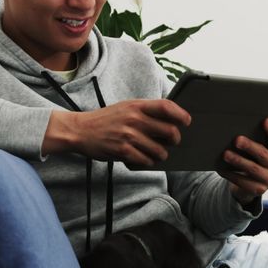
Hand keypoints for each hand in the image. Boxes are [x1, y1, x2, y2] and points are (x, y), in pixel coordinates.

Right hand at [43, 99, 190, 165]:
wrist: (81, 130)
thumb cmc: (107, 119)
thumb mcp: (126, 107)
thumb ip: (145, 111)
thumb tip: (171, 119)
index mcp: (136, 106)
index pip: (166, 107)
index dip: (181, 115)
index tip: (186, 122)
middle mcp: (134, 119)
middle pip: (169, 131)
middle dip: (175, 139)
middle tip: (173, 142)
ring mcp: (128, 136)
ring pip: (160, 150)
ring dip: (162, 154)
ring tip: (158, 153)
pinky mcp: (122, 151)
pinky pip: (146, 160)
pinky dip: (149, 162)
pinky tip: (145, 159)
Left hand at [219, 118, 267, 204]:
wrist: (253, 183)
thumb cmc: (255, 159)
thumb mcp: (261, 149)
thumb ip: (258, 139)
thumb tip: (239, 126)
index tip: (265, 120)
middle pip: (263, 154)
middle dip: (249, 146)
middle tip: (236, 139)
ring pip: (252, 169)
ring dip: (238, 160)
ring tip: (225, 154)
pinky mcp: (259, 190)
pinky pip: (243, 181)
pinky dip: (231, 174)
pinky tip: (221, 168)